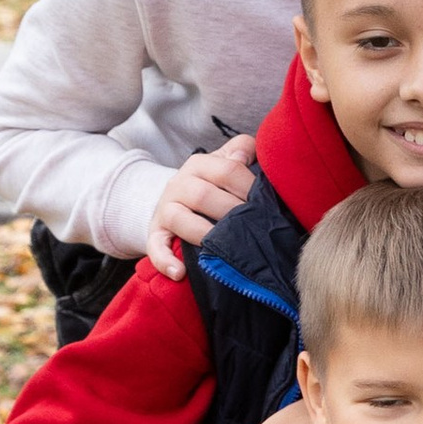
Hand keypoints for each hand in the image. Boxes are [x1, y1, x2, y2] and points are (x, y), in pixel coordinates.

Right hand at [144, 136, 257, 279]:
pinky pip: (155, 247)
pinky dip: (165, 261)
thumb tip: (244, 157)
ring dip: (202, 234)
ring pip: (179, 218)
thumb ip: (242, 150)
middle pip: (204, 195)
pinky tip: (180, 273)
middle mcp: (179, 184)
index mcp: (199, 164)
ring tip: (223, 249)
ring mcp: (165, 209)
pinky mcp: (155, 233)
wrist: (178, 200)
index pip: (227, 170)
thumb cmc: (213, 183)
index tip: (267, 204)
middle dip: (231, 213)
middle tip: (253, 229)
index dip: (249, 187)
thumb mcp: (226, 161)